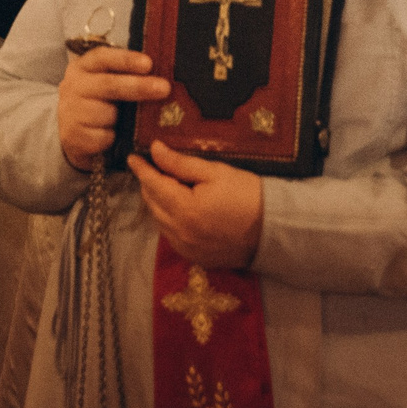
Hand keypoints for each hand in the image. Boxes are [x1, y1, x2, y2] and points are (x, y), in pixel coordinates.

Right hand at [57, 44, 166, 172]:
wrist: (70, 132)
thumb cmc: (96, 102)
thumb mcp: (105, 82)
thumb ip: (126, 76)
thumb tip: (162, 78)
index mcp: (83, 67)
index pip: (103, 58)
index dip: (127, 60)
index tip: (149, 64)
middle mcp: (73, 85)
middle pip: (108, 85)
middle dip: (138, 86)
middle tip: (164, 88)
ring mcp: (71, 111)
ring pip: (108, 114)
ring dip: (122, 120)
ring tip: (120, 121)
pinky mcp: (73, 135)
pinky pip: (104, 136)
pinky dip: (112, 138)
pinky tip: (110, 135)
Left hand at [130, 139, 264, 270]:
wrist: (274, 229)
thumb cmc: (247, 195)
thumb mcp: (215, 172)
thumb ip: (180, 163)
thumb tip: (155, 150)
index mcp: (184, 209)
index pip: (152, 185)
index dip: (141, 169)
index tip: (132, 157)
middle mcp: (180, 233)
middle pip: (152, 204)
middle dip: (150, 184)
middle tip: (157, 168)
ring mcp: (187, 249)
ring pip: (159, 221)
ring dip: (159, 203)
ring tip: (169, 186)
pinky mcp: (195, 258)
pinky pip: (172, 236)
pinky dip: (170, 221)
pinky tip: (180, 209)